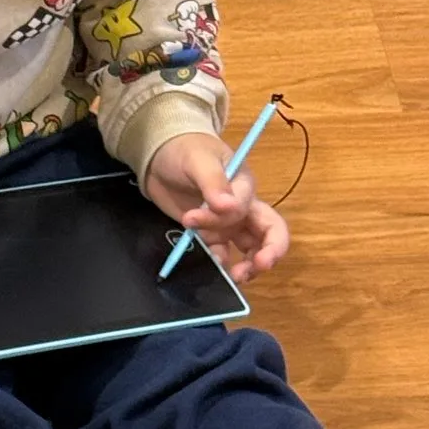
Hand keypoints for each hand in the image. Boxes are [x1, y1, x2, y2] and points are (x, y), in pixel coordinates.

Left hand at [144, 131, 288, 282]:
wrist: (159, 158)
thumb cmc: (185, 150)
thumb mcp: (199, 160)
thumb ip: (213, 183)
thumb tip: (227, 207)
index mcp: (245, 186)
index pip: (247, 208)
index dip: (223, 218)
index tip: (192, 218)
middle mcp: (243, 208)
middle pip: (268, 234)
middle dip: (268, 253)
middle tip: (255, 267)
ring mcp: (227, 225)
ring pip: (249, 250)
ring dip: (247, 266)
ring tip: (234, 278)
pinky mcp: (210, 235)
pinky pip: (222, 254)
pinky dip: (220, 264)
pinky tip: (212, 268)